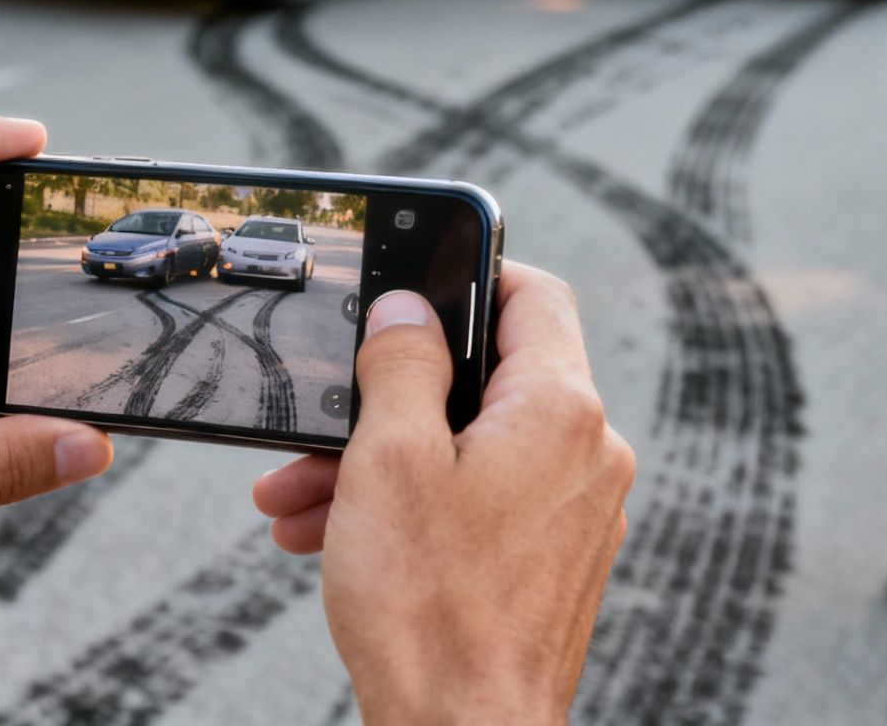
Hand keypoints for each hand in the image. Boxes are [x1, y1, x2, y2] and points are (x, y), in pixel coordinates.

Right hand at [252, 264, 634, 724]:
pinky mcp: (554, 563)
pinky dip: (415, 506)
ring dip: (383, 461)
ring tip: (299, 497)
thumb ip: (402, 365)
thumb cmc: (431, 610)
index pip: (532, 294)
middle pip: (486, 382)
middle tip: (321, 422)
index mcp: (560, 411)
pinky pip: (482, 504)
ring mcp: (576, 514)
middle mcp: (588, 455)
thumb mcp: (390, 460)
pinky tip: (335, 537)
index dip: (470, 276)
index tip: (411, 286)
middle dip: (389, 397)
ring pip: (472, 450)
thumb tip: (408, 309)